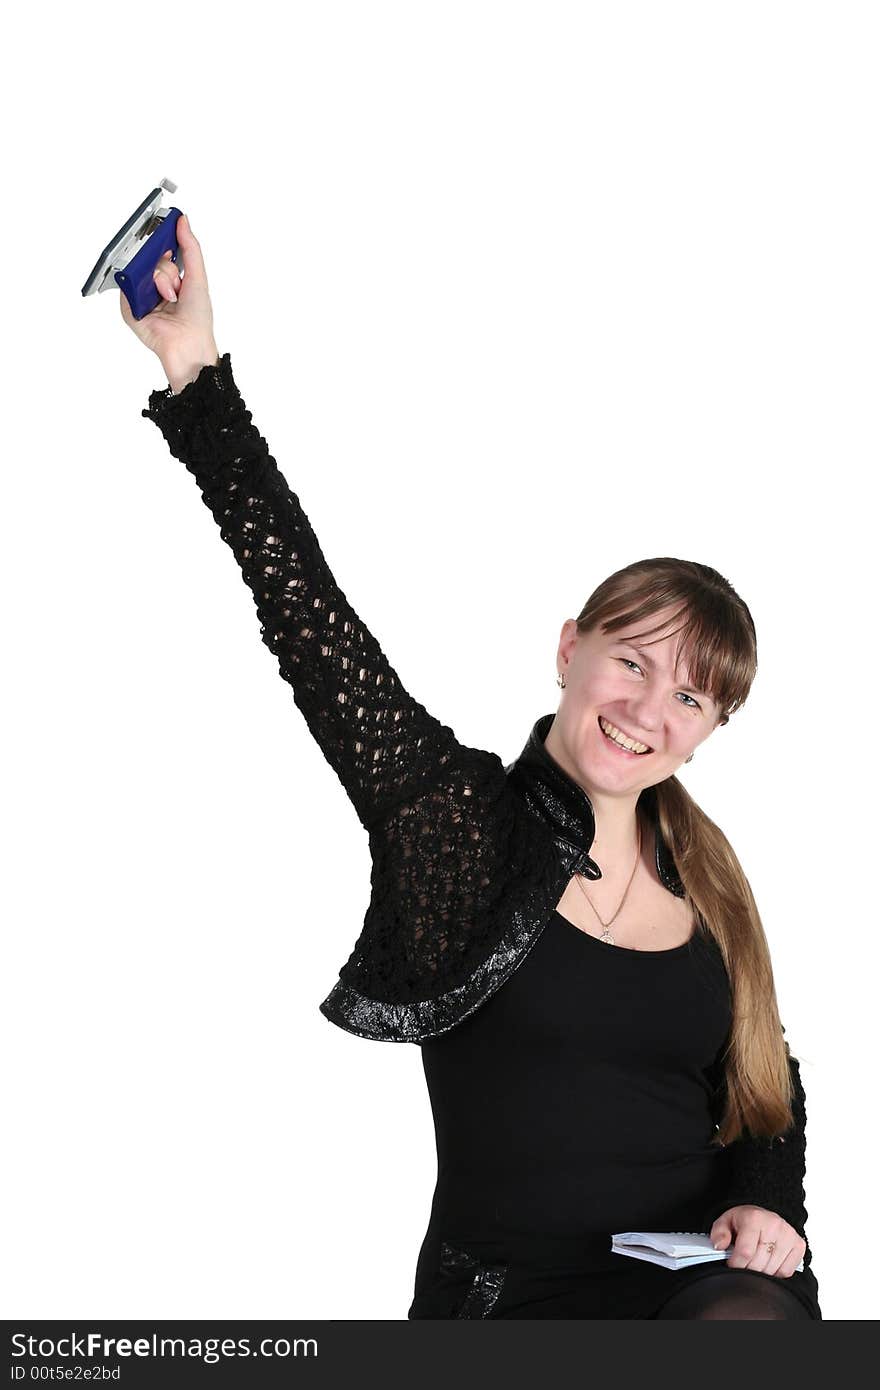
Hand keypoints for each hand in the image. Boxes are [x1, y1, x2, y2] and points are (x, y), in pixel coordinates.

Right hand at [119, 213, 218, 391]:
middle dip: (167, 268)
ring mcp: (143, 297)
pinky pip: (128, 287)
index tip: (167, 232)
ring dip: (160, 281)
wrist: (188, 344)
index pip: (164, 253)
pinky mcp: (130, 308)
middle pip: (153, 260)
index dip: (165, 244)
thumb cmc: (197, 319)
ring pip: (142, 271)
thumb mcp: (198, 276)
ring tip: (169, 297)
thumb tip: (183, 221)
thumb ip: (190, 247)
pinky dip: (143, 291)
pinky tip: (156, 302)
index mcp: (174, 280)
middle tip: (176, 284)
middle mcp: (157, 287)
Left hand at [710, 1205, 805, 1277]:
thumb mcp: (725, 1221)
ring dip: (761, 1272)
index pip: (746, 1252)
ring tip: (755, 1260)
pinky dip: (776, 1273)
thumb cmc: (744, 1221)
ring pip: (772, 1270)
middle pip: (759, 1264)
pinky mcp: (799, 1245)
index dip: (736, 1264)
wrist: (764, 1215)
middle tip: (743, 1262)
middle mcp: (774, 1224)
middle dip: (747, 1269)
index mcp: (754, 1218)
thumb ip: (719, 1233)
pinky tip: (769, 1262)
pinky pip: (786, 1272)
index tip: (732, 1264)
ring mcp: (789, 1235)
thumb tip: (719, 1245)